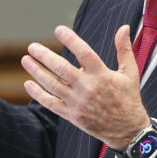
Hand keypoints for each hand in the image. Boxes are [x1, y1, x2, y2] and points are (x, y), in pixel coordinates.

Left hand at [22, 25, 151, 148]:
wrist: (128, 130)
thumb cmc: (128, 98)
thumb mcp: (130, 72)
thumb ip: (124, 49)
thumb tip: (124, 27)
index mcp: (103, 75)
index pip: (84, 53)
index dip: (70, 40)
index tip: (58, 29)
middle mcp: (89, 88)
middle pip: (62, 68)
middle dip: (44, 56)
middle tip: (32, 47)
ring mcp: (78, 103)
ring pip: (53, 85)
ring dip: (37, 72)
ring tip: (26, 59)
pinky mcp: (72, 115)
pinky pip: (51, 104)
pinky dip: (38, 94)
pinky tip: (28, 84)